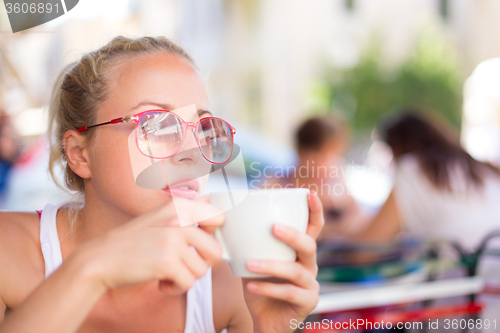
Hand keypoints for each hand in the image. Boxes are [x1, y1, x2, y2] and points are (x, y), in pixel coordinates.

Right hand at [71, 197, 223, 293]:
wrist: (100, 259)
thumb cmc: (132, 241)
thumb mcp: (158, 217)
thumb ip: (186, 210)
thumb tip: (209, 201)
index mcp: (179, 206)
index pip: (219, 217)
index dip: (213, 236)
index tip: (196, 245)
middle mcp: (179, 219)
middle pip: (215, 250)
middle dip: (200, 264)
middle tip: (181, 265)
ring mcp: (173, 240)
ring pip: (202, 270)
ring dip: (185, 277)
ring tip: (167, 273)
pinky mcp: (168, 262)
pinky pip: (188, 283)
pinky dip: (175, 288)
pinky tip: (161, 282)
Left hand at [242, 191, 323, 332]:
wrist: (266, 321)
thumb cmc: (261, 287)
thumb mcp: (254, 262)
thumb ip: (248, 244)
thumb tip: (226, 220)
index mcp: (300, 252)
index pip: (313, 227)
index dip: (314, 210)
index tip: (308, 193)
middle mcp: (310, 265)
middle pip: (309, 245)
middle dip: (293, 235)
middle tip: (273, 228)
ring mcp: (311, 285)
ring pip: (296, 271)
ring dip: (271, 266)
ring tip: (249, 264)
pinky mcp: (307, 303)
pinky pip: (289, 293)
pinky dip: (268, 288)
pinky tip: (251, 286)